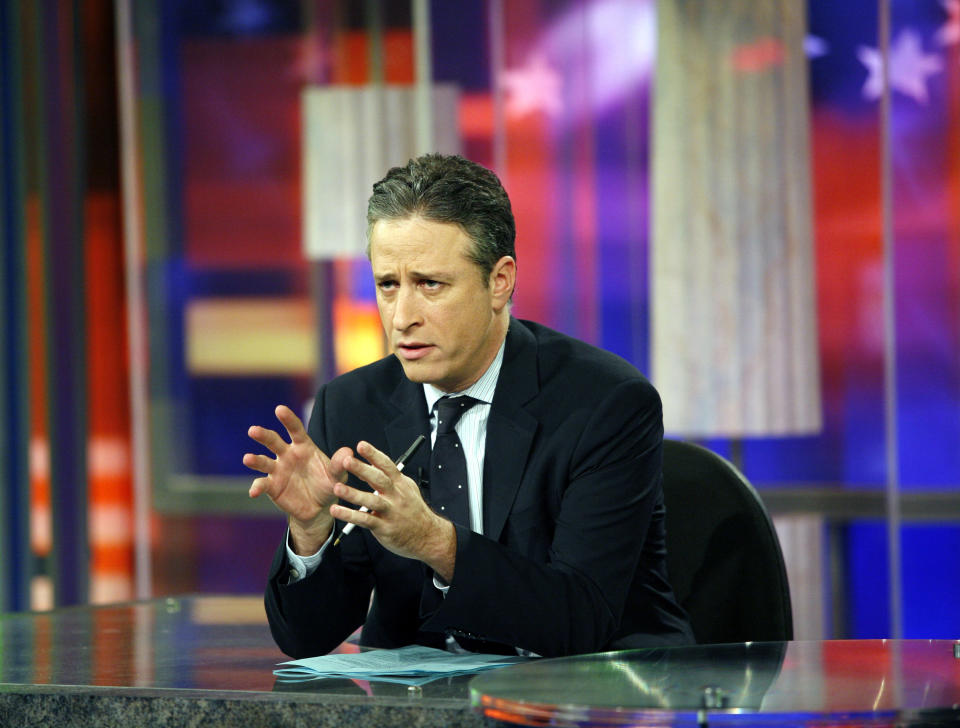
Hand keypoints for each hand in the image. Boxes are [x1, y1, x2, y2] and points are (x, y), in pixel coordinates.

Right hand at [244, 405, 350, 554]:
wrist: (319, 508)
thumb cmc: (328, 484)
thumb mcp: (338, 475)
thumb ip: (340, 464)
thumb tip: (348, 453)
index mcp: (303, 446)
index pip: (295, 429)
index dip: (288, 419)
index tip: (279, 409)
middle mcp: (287, 455)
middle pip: (273, 442)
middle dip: (263, 435)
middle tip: (253, 430)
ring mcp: (277, 470)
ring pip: (263, 461)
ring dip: (255, 460)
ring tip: (247, 459)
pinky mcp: (272, 486)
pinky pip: (262, 484)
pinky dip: (256, 487)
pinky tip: (253, 492)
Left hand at [332, 441, 456, 579]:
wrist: (428, 536)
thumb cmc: (414, 511)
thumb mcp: (407, 489)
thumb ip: (391, 477)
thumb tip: (372, 464)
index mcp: (400, 484)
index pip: (387, 465)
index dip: (374, 454)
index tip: (361, 445)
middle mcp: (396, 496)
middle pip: (379, 479)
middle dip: (362, 469)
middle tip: (346, 461)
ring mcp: (391, 512)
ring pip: (371, 500)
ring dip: (353, 494)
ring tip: (337, 488)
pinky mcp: (385, 527)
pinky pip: (365, 520)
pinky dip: (350, 515)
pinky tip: (336, 511)